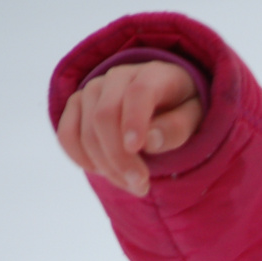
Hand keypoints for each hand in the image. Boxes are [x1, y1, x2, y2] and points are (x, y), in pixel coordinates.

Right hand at [57, 61, 204, 196]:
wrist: (161, 100)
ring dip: (105, 165)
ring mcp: (93, 88)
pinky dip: (80, 158)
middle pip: (105, 116)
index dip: (134, 121)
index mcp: (154, 74)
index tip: (136, 149)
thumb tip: (150, 141)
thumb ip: (177, 128)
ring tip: (132, 184)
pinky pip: (66, 134)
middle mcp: (118, 76)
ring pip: (85, 130)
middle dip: (120, 157)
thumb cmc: (182, 110)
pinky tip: (103, 172)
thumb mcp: (195, 118)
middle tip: (141, 186)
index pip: (138, 93)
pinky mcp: (76, 104)